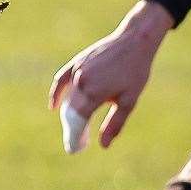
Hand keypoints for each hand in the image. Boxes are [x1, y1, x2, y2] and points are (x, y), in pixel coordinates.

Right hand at [48, 0, 173, 149]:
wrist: (135, 41)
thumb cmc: (135, 72)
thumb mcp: (129, 101)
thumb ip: (114, 124)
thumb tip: (103, 145)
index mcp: (94, 93)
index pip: (78, 121)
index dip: (75, 136)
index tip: (76, 148)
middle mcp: (81, 81)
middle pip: (70, 112)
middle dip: (72, 129)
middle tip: (79, 142)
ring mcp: (77, 70)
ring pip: (67, 98)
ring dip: (68, 114)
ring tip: (74, 128)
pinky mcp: (76, 62)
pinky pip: (61, 80)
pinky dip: (57, 93)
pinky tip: (55, 106)